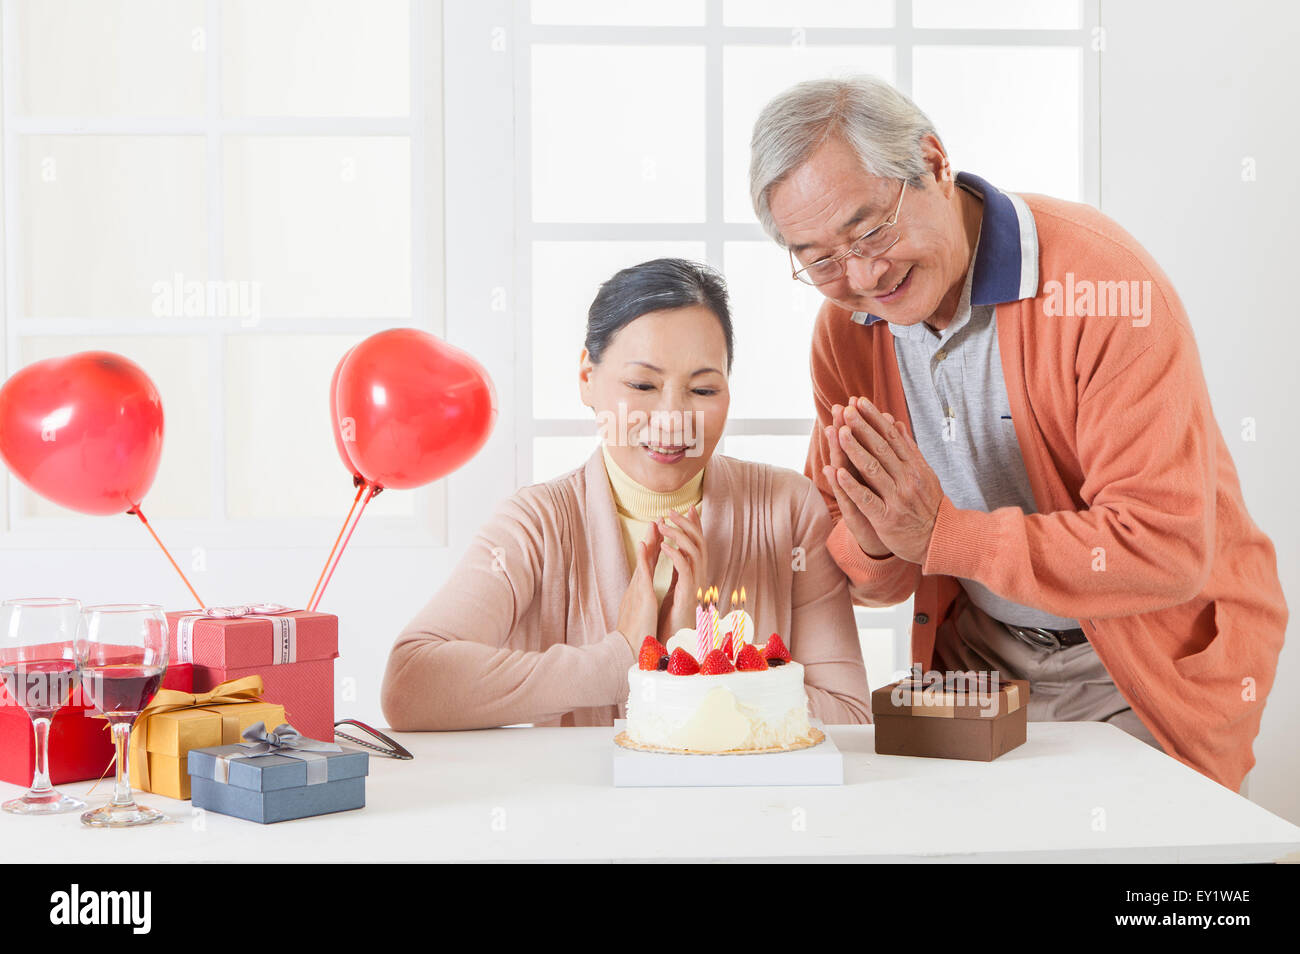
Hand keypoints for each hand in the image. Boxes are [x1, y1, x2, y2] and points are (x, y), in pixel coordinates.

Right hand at [616, 520, 662, 655]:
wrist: (626, 650)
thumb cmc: (634, 637)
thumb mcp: (642, 616)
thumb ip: (644, 605)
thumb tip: (646, 602)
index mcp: (640, 592)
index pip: (648, 566)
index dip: (654, 549)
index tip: (659, 535)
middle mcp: (637, 588)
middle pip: (645, 559)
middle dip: (652, 539)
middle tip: (657, 520)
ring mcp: (637, 590)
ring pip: (643, 561)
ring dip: (648, 541)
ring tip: (653, 524)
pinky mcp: (640, 596)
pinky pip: (641, 574)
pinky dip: (642, 558)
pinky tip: (643, 544)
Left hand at [654, 504, 706, 639]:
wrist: (669, 643)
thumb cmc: (671, 619)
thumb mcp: (674, 588)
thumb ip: (677, 570)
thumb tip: (675, 553)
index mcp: (694, 575)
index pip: (698, 544)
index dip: (695, 526)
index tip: (688, 508)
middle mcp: (698, 577)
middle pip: (699, 543)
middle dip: (687, 524)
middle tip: (671, 510)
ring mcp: (694, 585)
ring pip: (694, 552)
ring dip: (678, 535)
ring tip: (663, 524)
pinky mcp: (687, 595)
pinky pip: (684, 569)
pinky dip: (675, 554)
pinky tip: (663, 546)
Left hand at [829, 396, 944, 564]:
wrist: (941, 539)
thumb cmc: (928, 505)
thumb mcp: (924, 474)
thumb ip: (909, 450)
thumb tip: (896, 424)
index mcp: (914, 467)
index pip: (892, 437)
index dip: (875, 419)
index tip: (861, 402)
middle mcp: (907, 479)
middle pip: (881, 449)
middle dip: (863, 427)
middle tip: (847, 409)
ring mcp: (897, 498)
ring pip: (873, 470)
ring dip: (855, 450)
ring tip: (840, 433)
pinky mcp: (887, 518)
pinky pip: (867, 499)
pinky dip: (852, 485)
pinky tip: (838, 472)